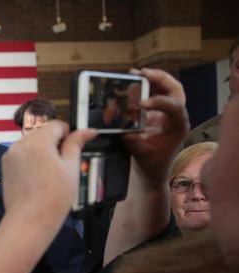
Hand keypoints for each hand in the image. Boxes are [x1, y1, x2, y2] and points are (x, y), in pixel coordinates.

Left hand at [1, 121, 96, 221]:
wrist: (30, 220)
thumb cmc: (54, 197)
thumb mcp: (71, 168)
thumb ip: (76, 144)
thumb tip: (88, 130)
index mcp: (38, 141)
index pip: (56, 125)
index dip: (69, 134)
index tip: (75, 149)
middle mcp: (21, 143)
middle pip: (42, 133)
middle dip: (55, 143)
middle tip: (64, 165)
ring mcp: (10, 154)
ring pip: (31, 143)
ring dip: (42, 150)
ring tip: (50, 173)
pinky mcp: (5, 166)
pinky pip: (21, 154)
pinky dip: (31, 159)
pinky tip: (38, 177)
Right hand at [124, 68, 188, 187]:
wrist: (152, 171)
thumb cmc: (151, 164)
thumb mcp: (143, 156)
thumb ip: (135, 143)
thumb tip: (123, 131)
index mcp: (178, 126)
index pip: (175, 106)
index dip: (159, 102)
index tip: (141, 104)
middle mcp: (175, 115)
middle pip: (175, 89)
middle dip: (160, 78)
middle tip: (142, 73)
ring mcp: (166, 112)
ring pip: (166, 87)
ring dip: (151, 78)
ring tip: (134, 73)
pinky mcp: (156, 111)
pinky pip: (154, 93)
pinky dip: (144, 85)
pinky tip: (131, 80)